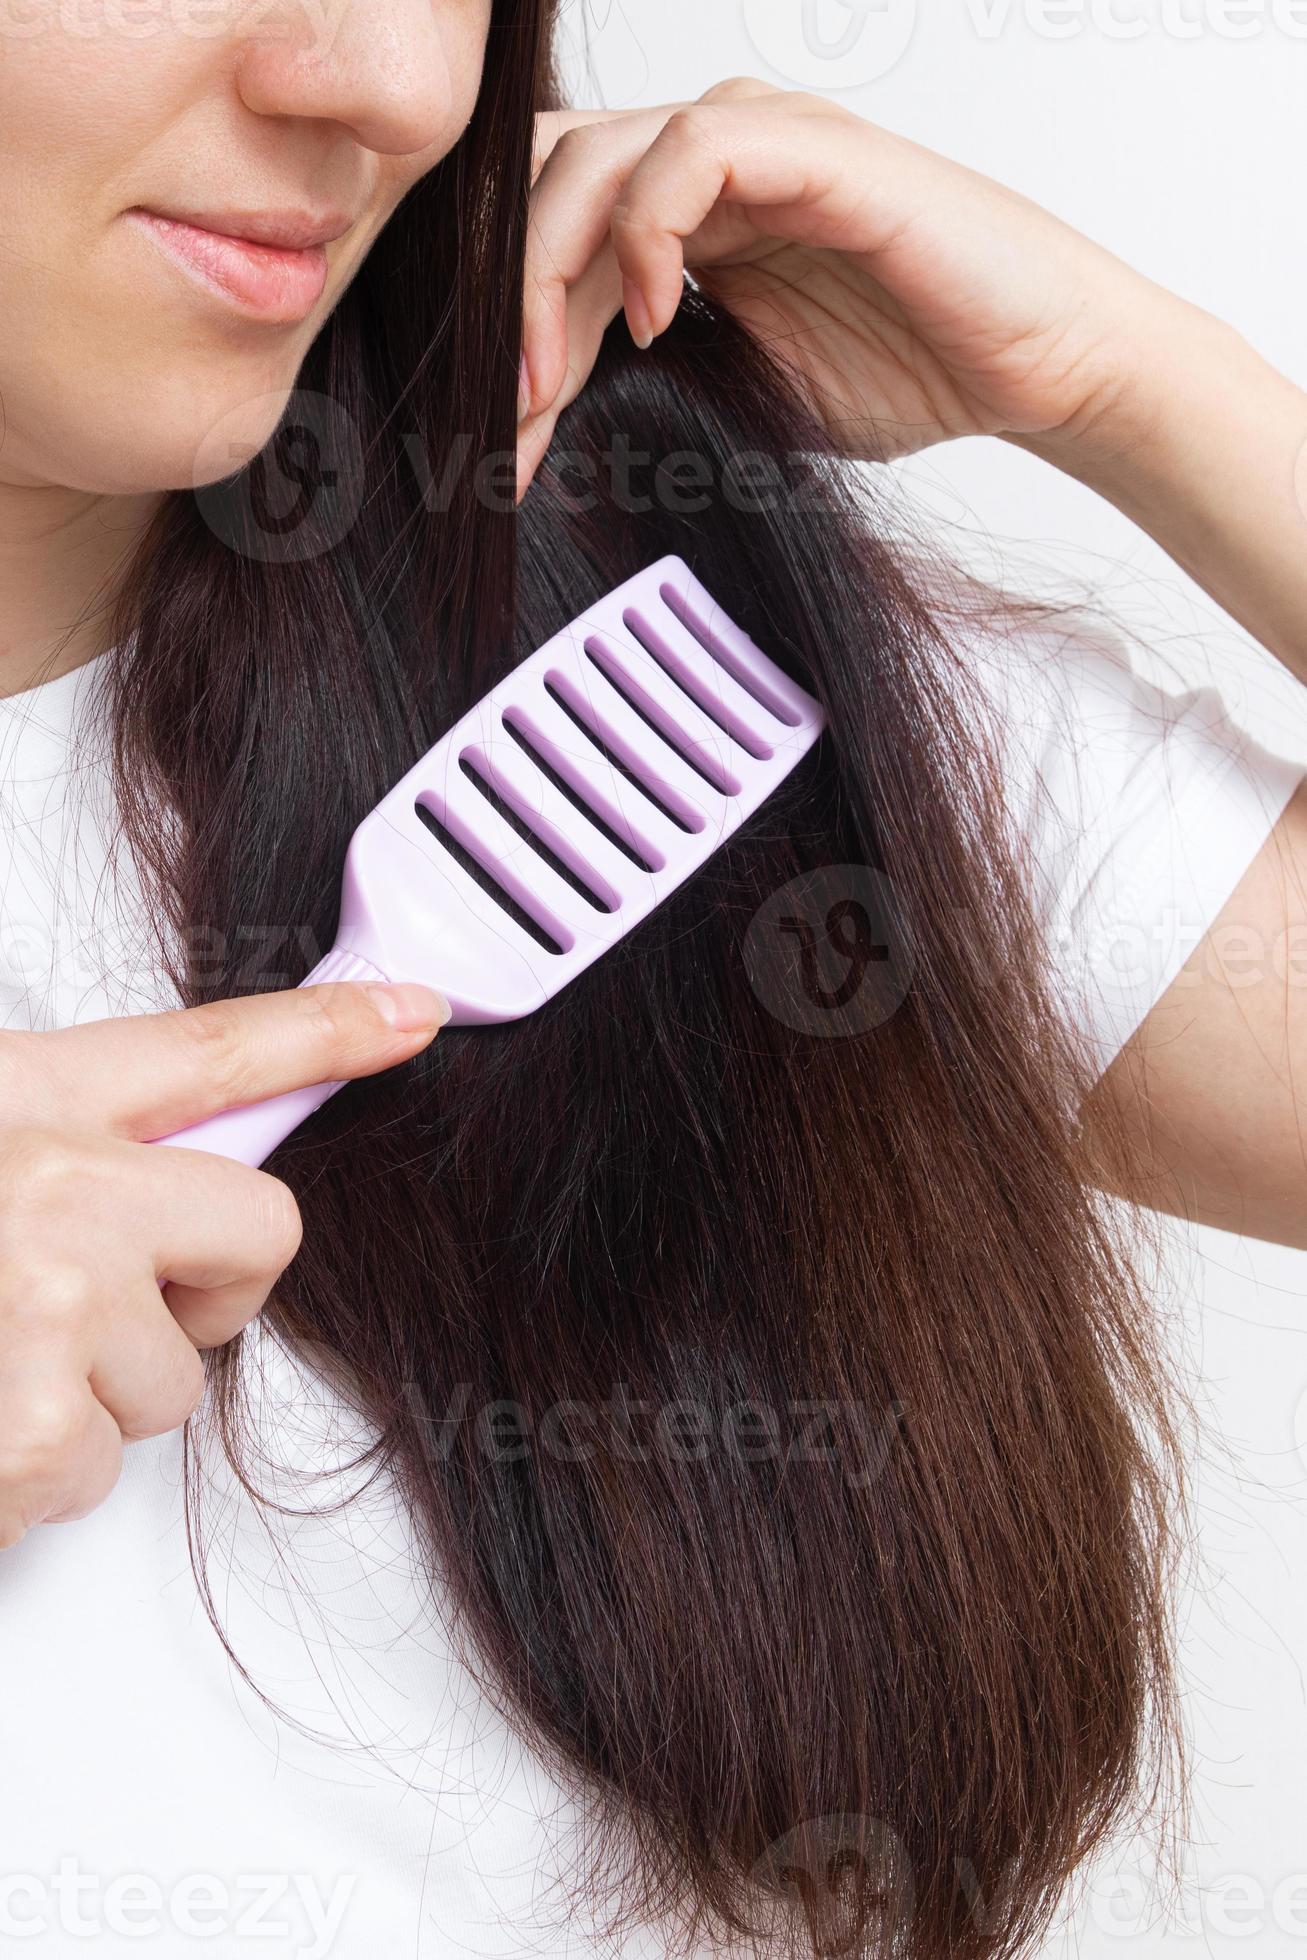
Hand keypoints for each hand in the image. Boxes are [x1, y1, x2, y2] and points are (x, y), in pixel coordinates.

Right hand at [0, 979, 446, 1549]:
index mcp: (29, 1101)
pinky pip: (93, 1472)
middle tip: (67, 1301)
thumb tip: (152, 1180)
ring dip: (82, 1397)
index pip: (215, 1047)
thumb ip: (63, 1144)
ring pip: (170, 1384)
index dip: (329, 1027)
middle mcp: (62, 1191)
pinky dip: (23, 1476)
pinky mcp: (32, 1435)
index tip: (414, 1014)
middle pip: (258, 1243)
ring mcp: (54, 1314)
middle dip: (192, 1291)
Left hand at [518, 78, 1191, 495]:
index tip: (494, 437)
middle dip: (503, 309)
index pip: (550, 233)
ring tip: (547, 383)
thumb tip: (531, 421)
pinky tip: (649, 316)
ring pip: (595, 159)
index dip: (503, 326)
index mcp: (687, 215)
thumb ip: (642, 375)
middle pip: (545, 187)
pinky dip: (647, 231)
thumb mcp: (734, 388)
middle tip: (500, 420)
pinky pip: (691, 153)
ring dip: (547, 276)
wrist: (1034, 369)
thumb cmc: (908, 372)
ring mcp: (761, 144)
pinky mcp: (814, 148)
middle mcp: (711, 162)